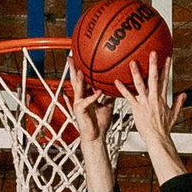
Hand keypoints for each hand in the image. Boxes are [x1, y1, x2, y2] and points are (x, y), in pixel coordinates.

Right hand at [66, 63, 117, 191]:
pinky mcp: (80, 111)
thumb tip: (120, 84)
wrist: (96, 136)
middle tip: (70, 56)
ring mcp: (79, 103)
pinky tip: (98, 92)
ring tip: (81, 70)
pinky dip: (92, 97)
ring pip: (78, 89)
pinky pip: (86, 102)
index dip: (80, 67)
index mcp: (86, 94)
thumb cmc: (101, 121)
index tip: (79, 55)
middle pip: (75, 79)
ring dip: (79, 80)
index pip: (82, 78)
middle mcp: (80, 97)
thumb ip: (111, 93)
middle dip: (73, 68)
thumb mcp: (108, 104)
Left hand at [126, 52, 182, 179]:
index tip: (167, 58)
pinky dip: (122, 89)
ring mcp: (144, 102)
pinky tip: (116, 81)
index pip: (165, 80)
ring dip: (136, 73)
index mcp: (162, 98)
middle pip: (154, 78)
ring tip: (132, 63)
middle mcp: (153, 98)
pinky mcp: (136, 108)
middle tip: (152, 53)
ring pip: (140, 85)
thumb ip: (178, 103)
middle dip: (154, 65)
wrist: (157, 137)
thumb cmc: (163, 128)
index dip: (166, 68)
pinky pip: (128, 97)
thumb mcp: (174, 114)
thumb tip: (184, 95)